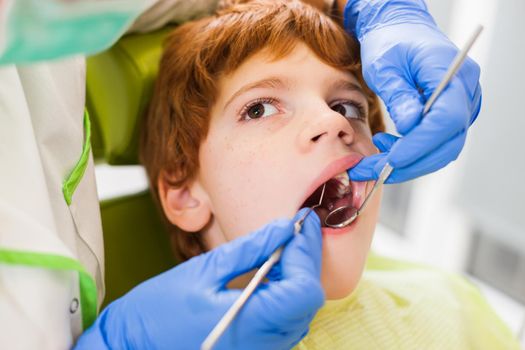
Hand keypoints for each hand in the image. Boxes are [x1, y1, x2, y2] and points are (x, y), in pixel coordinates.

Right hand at [75, 209, 323, 349]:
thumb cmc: (154, 316)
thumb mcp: (202, 272)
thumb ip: (250, 250)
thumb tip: (283, 228)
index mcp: (251, 326)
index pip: (304, 288)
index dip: (307, 251)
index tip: (304, 220)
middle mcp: (264, 347)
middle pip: (307, 301)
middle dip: (305, 260)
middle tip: (296, 228)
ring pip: (299, 312)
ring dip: (297, 276)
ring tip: (284, 246)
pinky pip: (283, 323)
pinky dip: (285, 294)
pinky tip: (272, 273)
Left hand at [343, 0, 481, 182]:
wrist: (399, 31)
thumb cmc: (390, 43)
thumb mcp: (385, 66)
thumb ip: (398, 95)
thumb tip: (410, 127)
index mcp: (452, 72)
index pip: (446, 119)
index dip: (419, 144)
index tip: (391, 159)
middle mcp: (466, 91)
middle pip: (448, 141)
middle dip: (410, 162)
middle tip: (373, 169)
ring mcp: (463, 104)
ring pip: (444, 148)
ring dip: (410, 162)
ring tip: (376, 157)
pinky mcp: (452, 115)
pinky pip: (438, 143)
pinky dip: (414, 153)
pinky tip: (389, 147)